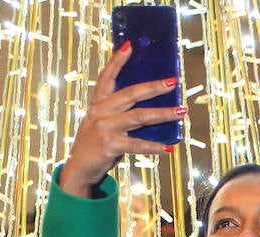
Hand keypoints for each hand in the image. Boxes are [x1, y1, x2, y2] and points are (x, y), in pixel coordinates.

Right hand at [58, 46, 183, 197]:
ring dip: (162, 113)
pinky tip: (169, 148)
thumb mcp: (105, 123)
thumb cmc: (97, 144)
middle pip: (130, 94)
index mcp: (99, 104)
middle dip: (153, 87)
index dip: (117, 61)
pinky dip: (154, 147)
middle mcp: (101, 112)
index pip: (107, 77)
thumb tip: (154, 112)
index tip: (130, 46)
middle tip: (172, 82)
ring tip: (181, 112)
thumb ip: (123, 115)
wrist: (79, 167)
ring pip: (139, 117)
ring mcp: (104, 127)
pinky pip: (137, 144)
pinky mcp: (109, 145)